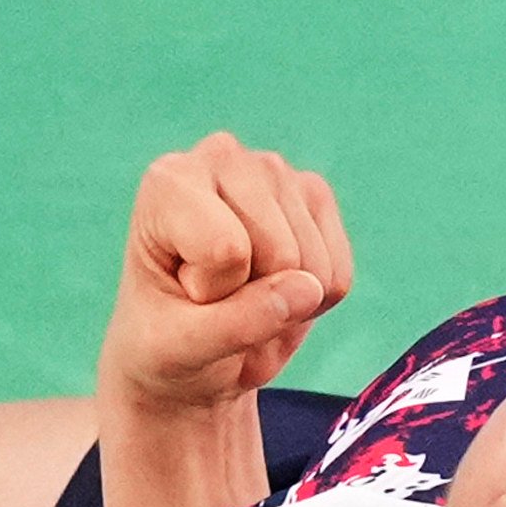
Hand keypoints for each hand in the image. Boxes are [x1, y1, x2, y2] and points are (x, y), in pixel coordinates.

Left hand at [98, 134, 353, 412]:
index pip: (228, 250)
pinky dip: (314, 301)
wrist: (188, 347)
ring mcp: (274, 171)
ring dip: (284, 302)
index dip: (212, 293)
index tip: (182, 292)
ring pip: (313, 266)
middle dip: (253, 296)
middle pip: (282, 254)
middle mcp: (222, 158)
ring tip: (242, 295)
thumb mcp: (183, 347)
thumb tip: (312, 288)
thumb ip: (240, 322)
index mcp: (169, 182)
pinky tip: (275, 288)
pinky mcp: (314, 195)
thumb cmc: (166, 341)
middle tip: (215, 298)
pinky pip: (339, 275)